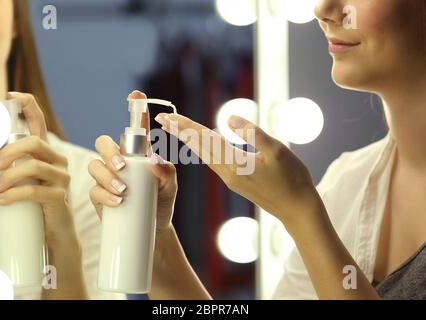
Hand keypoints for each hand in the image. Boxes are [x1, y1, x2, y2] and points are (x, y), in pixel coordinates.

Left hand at [0, 92, 78, 249]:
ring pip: (34, 166)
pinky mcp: (60, 197)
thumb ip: (3, 165)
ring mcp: (61, 178)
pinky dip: (13, 194)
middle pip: (35, 143)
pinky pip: (35, 191)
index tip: (9, 95)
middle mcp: (57, 161)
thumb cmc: (33, 205)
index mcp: (46, 153)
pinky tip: (1, 200)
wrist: (53, 234)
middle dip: (9, 151)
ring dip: (8, 176)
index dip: (27, 105)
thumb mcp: (18, 181)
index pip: (39, 122)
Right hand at [89, 91, 177, 234]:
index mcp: (137, 154)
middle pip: (103, 143)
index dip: (135, 110)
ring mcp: (106, 178)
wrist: (153, 228)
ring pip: (94, 165)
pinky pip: (93, 189)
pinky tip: (117, 201)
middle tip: (122, 167)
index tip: (137, 94)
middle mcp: (119, 162)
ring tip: (123, 191)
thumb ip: (167, 172)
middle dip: (109, 152)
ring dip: (106, 176)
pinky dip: (104, 193)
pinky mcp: (98, 195)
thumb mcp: (170, 187)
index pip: (134, 130)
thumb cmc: (161, 203)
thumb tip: (153, 160)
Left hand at [154, 112, 321, 226]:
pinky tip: (200, 146)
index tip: (169, 117)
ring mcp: (230, 179)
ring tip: (176, 129)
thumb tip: (229, 119)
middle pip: (199, 148)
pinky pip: (214, 162)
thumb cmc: (291, 179)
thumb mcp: (277, 151)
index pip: (205, 140)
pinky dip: (203, 150)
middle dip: (180, 132)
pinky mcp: (236, 182)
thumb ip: (253, 134)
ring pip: (204, 156)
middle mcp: (227, 173)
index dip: (186, 127)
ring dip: (189, 141)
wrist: (297, 209)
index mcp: (235, 164)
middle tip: (162, 119)